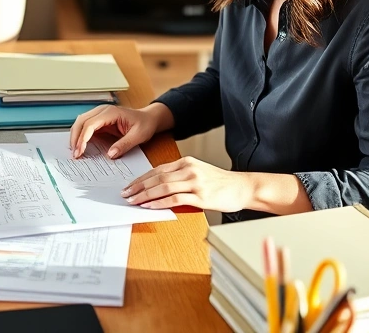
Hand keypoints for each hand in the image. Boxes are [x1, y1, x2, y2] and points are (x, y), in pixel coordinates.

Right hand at [69, 105, 159, 158]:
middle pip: (81, 121)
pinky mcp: (99, 120)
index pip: (91, 124)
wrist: (148, 118)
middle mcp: (103, 110)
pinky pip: (86, 126)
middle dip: (75, 138)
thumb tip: (111, 154)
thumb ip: (124, 145)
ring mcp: (100, 114)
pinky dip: (80, 136)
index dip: (83, 138)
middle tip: (75, 154)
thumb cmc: (145, 124)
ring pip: (81, 123)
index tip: (80, 151)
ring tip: (76, 151)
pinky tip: (80, 146)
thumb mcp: (138, 136)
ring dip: (76, 136)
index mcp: (111, 112)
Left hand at [120, 156, 253, 211]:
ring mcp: (195, 182)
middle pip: (157, 178)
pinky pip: (175, 199)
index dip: (141, 178)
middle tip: (125, 194)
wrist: (243, 187)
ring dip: (145, 195)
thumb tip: (158, 188)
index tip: (129, 185)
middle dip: (138, 186)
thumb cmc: (221, 183)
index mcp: (187, 162)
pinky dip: (160, 203)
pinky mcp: (200, 196)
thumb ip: (180, 176)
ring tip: (134, 201)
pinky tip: (150, 206)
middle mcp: (189, 169)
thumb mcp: (199, 172)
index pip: (157, 170)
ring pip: (163, 187)